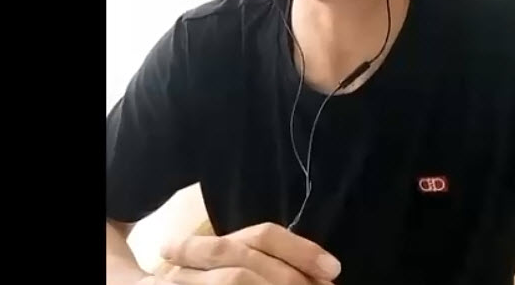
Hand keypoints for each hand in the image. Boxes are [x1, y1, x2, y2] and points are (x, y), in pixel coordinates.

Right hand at [154, 222, 341, 284]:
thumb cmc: (195, 280)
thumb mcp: (224, 266)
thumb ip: (262, 266)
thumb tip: (319, 276)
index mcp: (215, 247)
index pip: (262, 236)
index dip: (301, 250)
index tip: (334, 269)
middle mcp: (193, 263)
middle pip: (246, 262)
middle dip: (288, 278)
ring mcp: (180, 284)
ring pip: (233, 281)